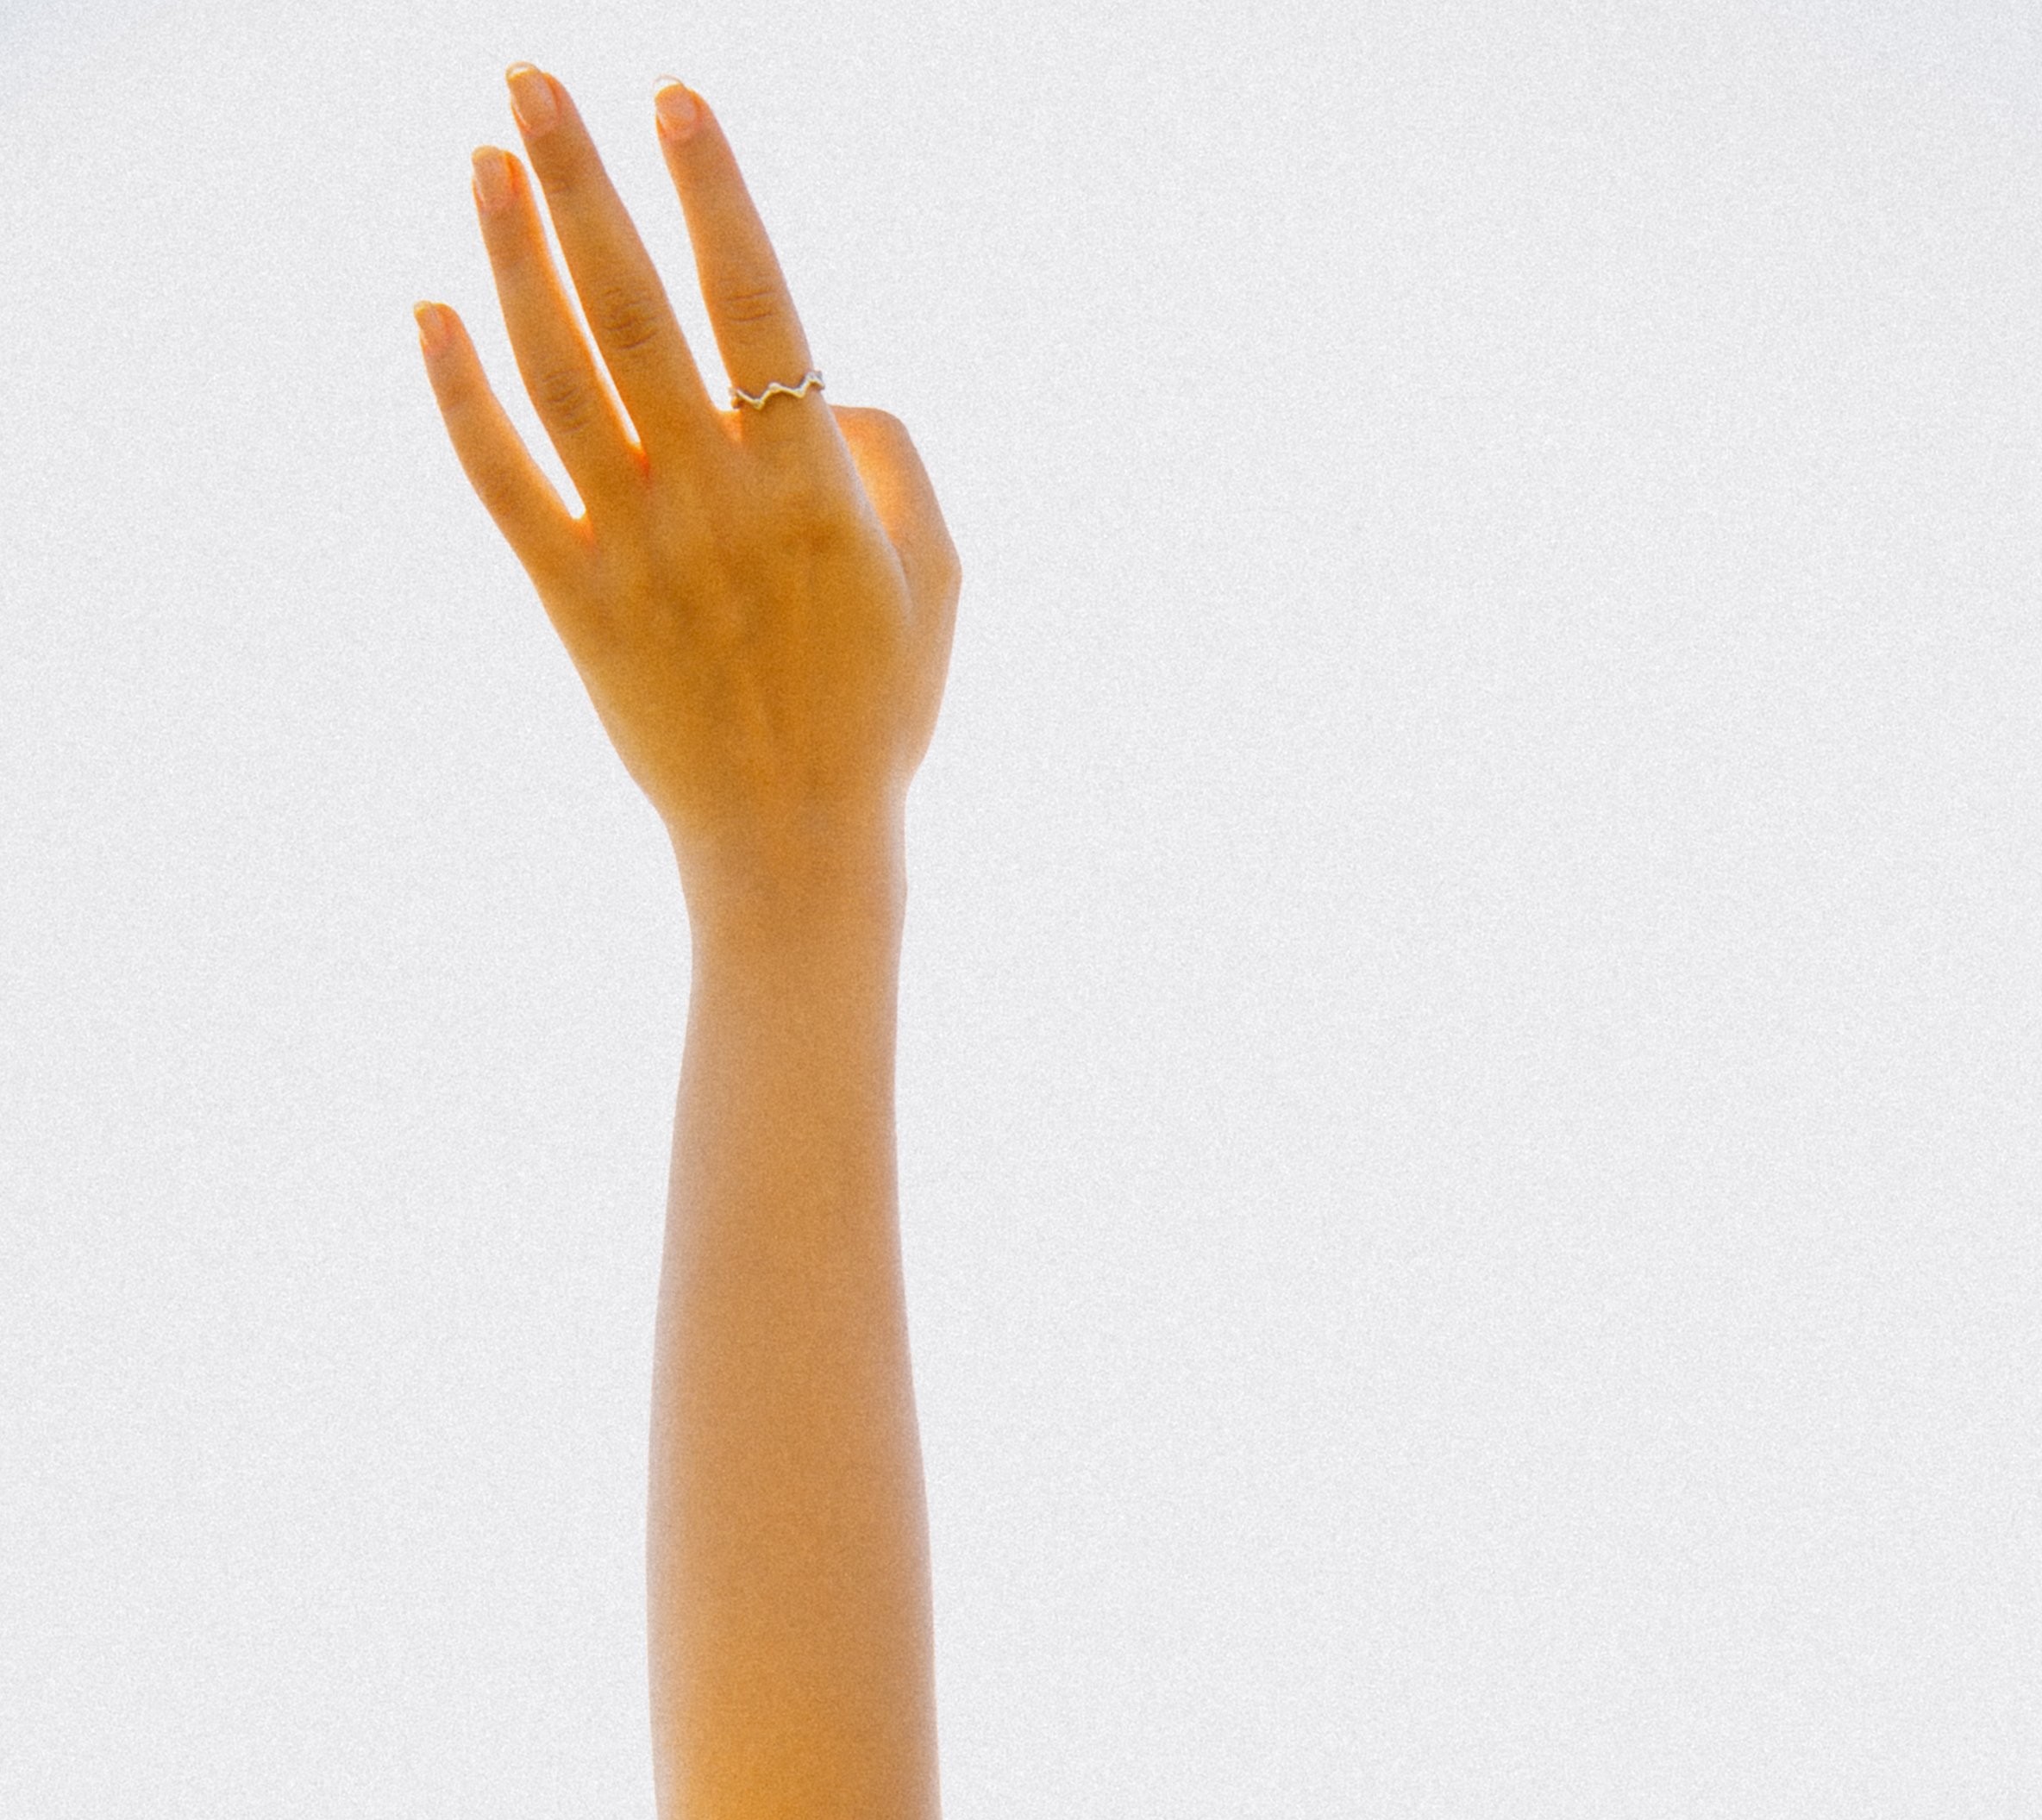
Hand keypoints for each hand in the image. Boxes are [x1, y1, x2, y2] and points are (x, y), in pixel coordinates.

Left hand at [418, 68, 957, 897]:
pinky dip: (460, 397)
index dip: (712, 194)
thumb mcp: (938, 584)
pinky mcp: (574, 602)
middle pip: (634, 310)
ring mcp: (635, 551)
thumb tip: (841, 385)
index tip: (673, 97)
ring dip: (515, 258)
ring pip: (559, 376)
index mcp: (811, 487)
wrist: (794, 848)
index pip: (754, 305)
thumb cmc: (876, 711)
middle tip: (531, 76)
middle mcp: (714, 503)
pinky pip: (503, 482)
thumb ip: (898, 465)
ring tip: (485, 156)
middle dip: (582, 182)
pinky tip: (429, 310)